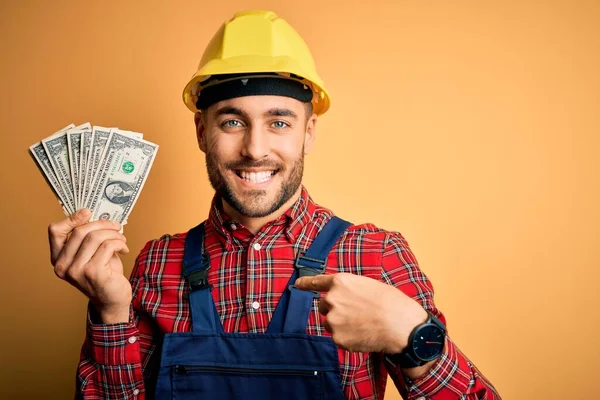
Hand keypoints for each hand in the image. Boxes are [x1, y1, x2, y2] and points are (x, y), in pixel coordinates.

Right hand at [48, 209, 131, 323]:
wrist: (112, 300)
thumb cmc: (103, 273)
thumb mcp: (91, 254)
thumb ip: (87, 238)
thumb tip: (94, 215)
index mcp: (58, 259)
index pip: (55, 231)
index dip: (71, 218)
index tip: (88, 212)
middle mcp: (63, 266)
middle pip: (79, 231)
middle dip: (102, 224)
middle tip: (116, 226)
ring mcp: (76, 271)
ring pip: (95, 237)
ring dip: (113, 234)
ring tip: (122, 238)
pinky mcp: (93, 273)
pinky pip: (107, 246)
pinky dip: (119, 243)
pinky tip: (124, 249)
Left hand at [295, 273, 427, 353]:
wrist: (400, 325)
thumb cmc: (391, 303)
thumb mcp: (368, 285)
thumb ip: (350, 290)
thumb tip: (344, 299)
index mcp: (341, 282)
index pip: (317, 281)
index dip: (306, 283)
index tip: (297, 285)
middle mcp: (332, 299)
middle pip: (324, 305)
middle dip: (335, 309)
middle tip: (355, 313)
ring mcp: (333, 319)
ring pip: (330, 323)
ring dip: (341, 324)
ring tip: (363, 324)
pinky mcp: (337, 338)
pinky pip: (338, 337)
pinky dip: (348, 338)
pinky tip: (364, 335)